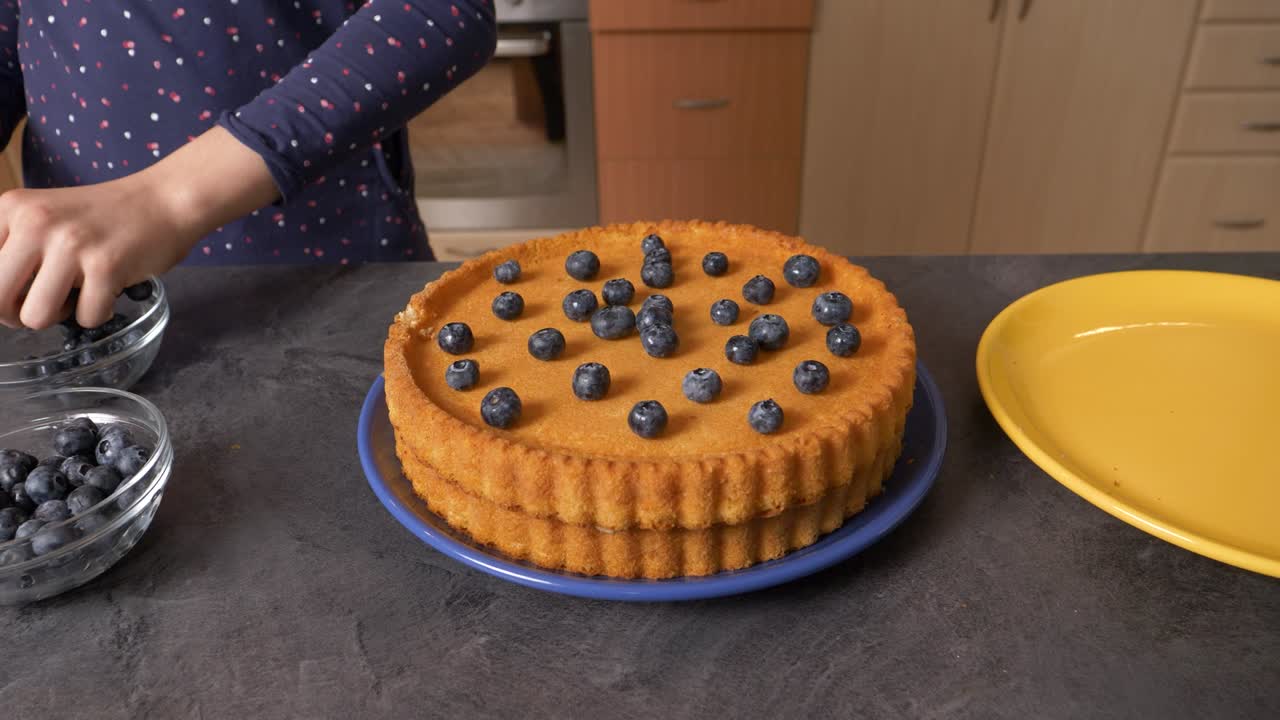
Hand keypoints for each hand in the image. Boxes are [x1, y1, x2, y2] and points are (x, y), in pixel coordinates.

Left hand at [0, 126, 277, 329]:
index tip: (22, 290)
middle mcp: (36, 222)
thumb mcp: (45, 216)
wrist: (164, 199)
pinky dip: (97, 312)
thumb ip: (15, 246)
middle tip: (42, 304)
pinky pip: (85, 318)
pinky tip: (107, 290)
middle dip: (18, 315)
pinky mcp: (106, 266)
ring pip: (36, 317)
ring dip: (59, 316)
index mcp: (12, 208)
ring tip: (77, 295)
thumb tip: (1, 302)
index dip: (2, 293)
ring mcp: (71, 244)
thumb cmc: (107, 215)